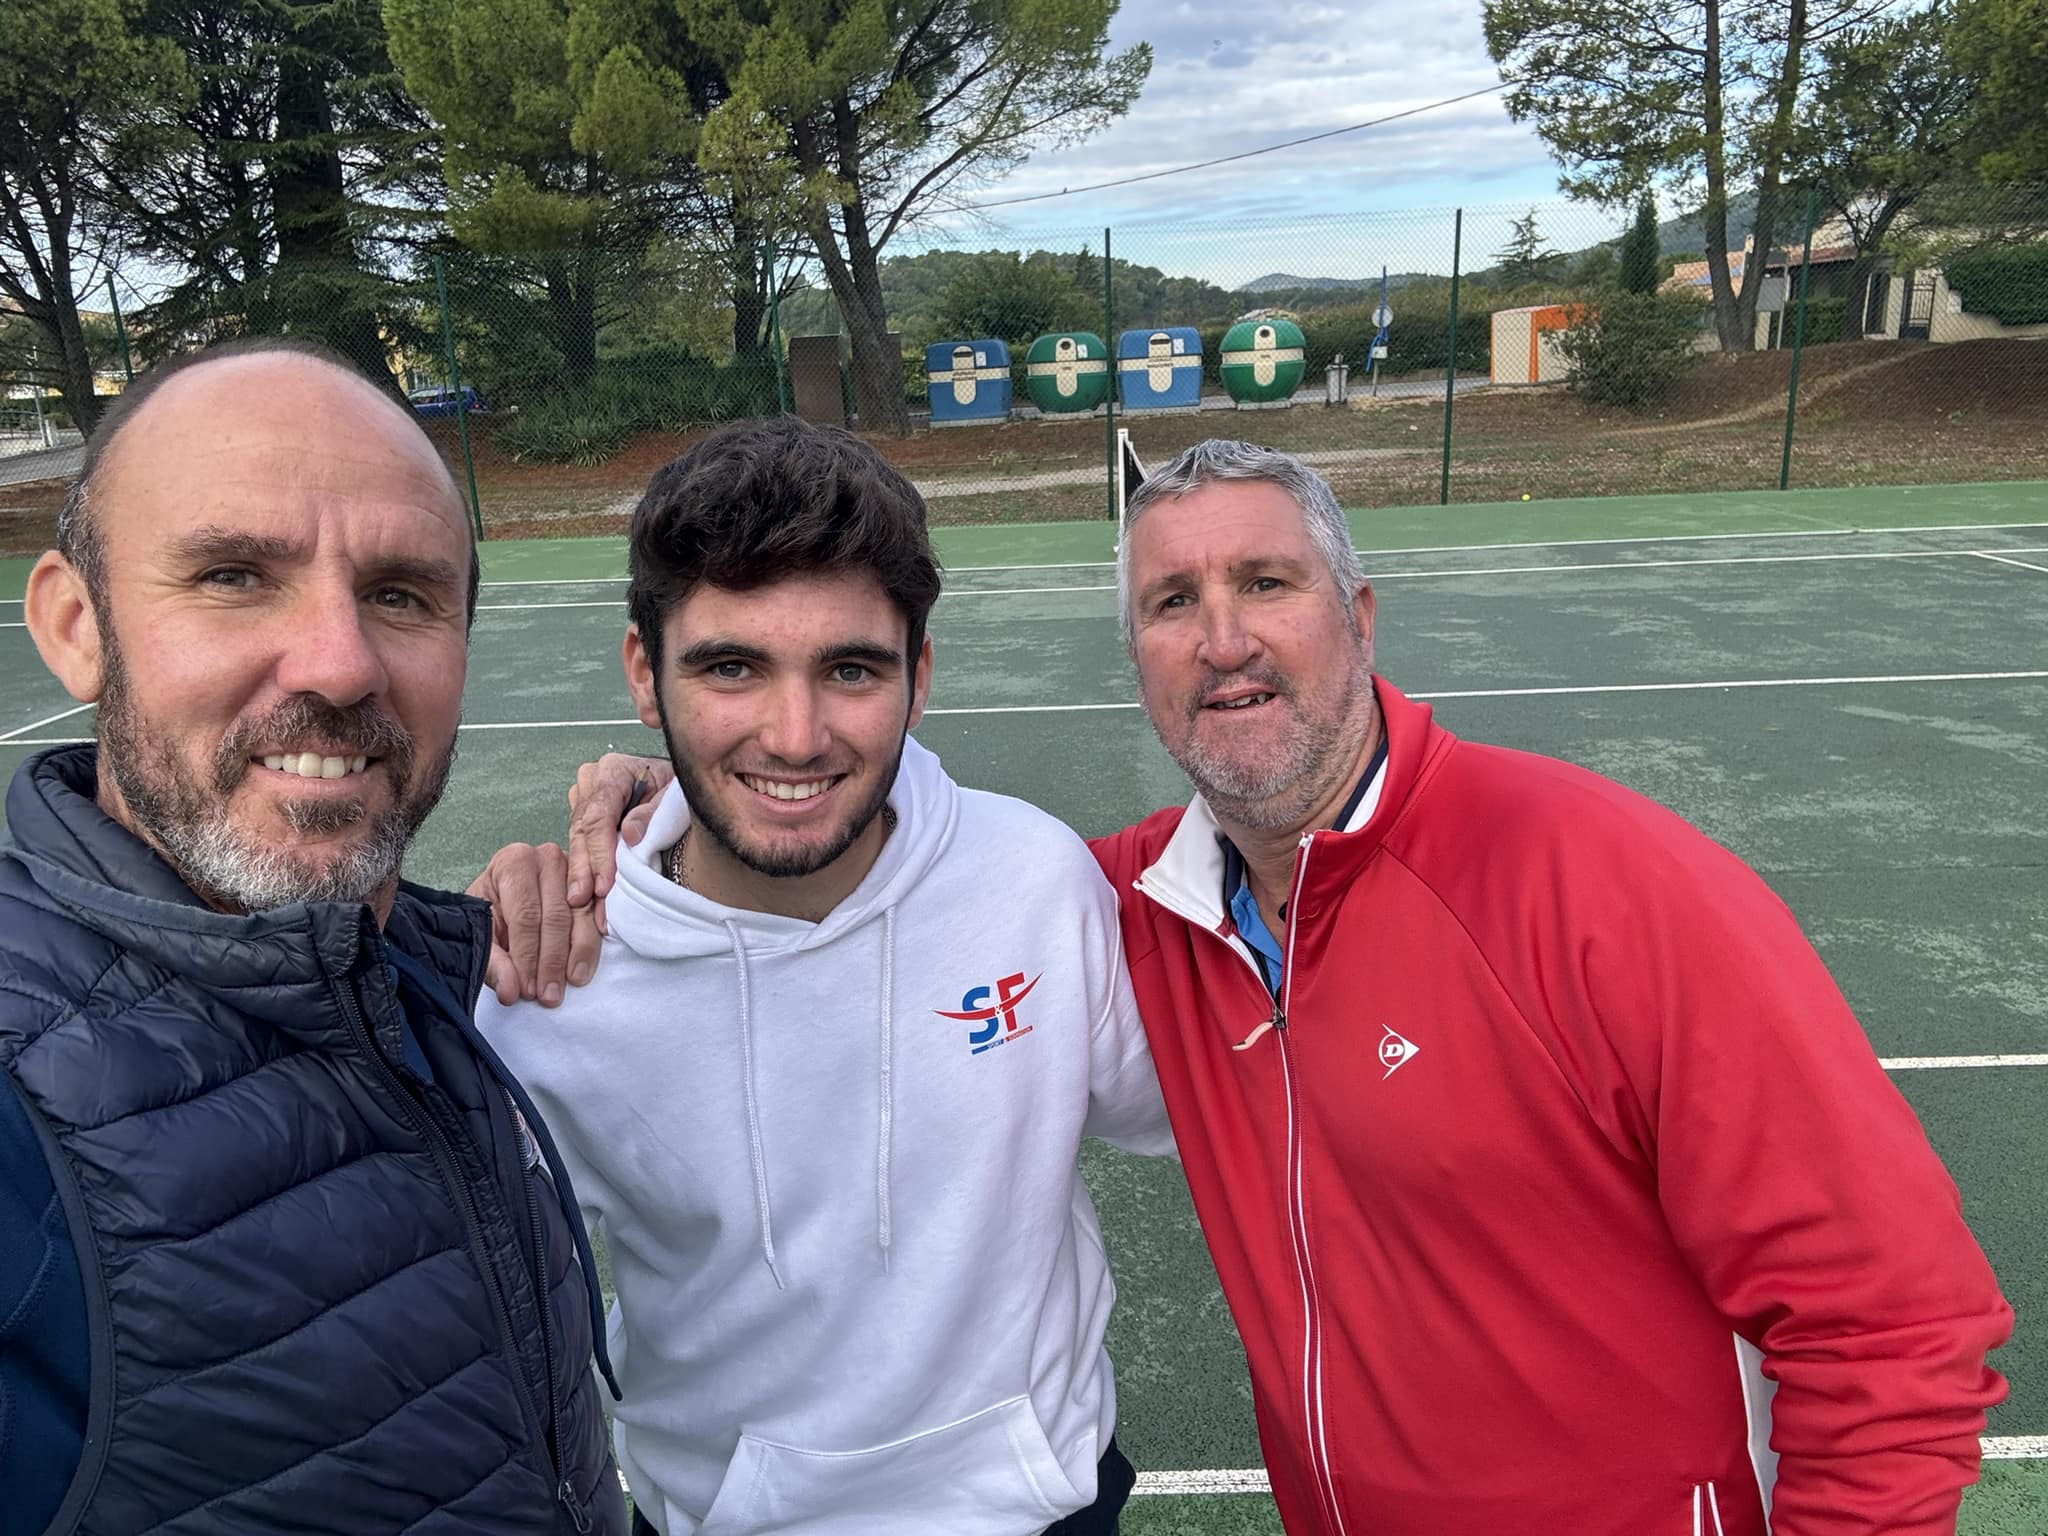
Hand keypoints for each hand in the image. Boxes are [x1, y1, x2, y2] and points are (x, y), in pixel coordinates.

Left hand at [467, 842, 600, 1007]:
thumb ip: (492, 962)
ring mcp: (576, 869)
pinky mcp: (595, 883)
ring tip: (572, 982)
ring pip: (582, 916)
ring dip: (579, 954)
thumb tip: (510, 990)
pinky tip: (592, 960)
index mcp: (514, 862)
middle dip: (552, 961)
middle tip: (549, 995)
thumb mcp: (481, 933)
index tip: (527, 990)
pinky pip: (602, 912)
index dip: (527, 956)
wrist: (508, 895)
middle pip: (556, 916)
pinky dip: (598, 937)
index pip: (525, 915)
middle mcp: (547, 859)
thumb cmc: (493, 910)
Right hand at [567, 754, 672, 912]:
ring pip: (577, 840)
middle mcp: (592, 781)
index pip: (599, 814)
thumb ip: (653, 813)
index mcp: (614, 770)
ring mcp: (584, 798)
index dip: (600, 852)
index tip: (604, 884)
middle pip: (582, 829)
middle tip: (584, 900)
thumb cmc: (677, 790)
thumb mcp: (674, 796)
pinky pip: (581, 845)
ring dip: (581, 874)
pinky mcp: (585, 817)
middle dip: (584, 868)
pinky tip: (586, 897)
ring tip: (583, 906)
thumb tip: (630, 835)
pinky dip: (585, 871)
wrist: (675, 786)